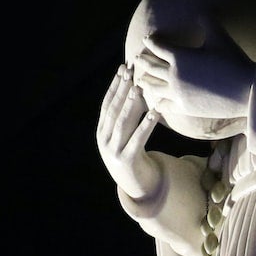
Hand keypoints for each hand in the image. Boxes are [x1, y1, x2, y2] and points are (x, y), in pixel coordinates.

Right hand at [97, 63, 160, 199]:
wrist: (138, 188)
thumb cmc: (134, 156)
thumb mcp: (126, 136)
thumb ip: (127, 118)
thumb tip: (136, 89)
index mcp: (102, 132)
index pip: (107, 104)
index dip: (115, 85)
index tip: (122, 68)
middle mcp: (104, 140)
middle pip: (113, 110)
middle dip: (122, 89)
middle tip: (131, 71)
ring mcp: (114, 151)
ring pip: (122, 123)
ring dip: (130, 104)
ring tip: (138, 88)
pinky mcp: (127, 160)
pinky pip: (137, 140)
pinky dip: (146, 126)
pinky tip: (154, 113)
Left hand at [137, 24, 255, 125]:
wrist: (245, 90)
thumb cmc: (234, 61)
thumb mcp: (220, 37)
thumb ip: (208, 21)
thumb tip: (202, 10)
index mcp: (179, 56)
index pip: (157, 46)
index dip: (151, 41)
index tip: (147, 39)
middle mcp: (174, 75)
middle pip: (150, 66)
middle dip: (143, 60)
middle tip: (137, 57)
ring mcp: (177, 93)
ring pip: (153, 87)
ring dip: (145, 82)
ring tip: (139, 81)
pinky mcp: (184, 108)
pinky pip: (164, 105)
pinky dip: (156, 103)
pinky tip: (154, 103)